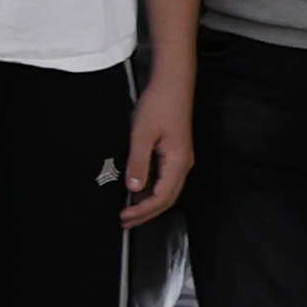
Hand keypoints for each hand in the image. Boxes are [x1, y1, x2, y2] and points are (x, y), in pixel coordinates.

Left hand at [122, 71, 191, 224]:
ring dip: (148, 203)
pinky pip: (164, 179)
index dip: (142, 211)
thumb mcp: (142, 134)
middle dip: (146, 213)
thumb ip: (138, 162)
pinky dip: (151, 190)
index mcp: (178, 163)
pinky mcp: (175, 153)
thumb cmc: (158, 105)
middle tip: (124, 222)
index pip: (161, 198)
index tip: (123, 217)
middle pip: (167, 199)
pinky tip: (136, 191)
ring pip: (166, 190)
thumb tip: (133, 188)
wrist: (173, 83)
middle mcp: (183, 165)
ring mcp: (180, 159)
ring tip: (128, 211)